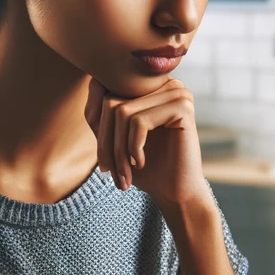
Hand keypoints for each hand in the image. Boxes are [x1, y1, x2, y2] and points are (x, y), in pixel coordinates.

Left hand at [84, 76, 210, 209]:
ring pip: (122, 112)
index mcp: (148, 86)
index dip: (95, 122)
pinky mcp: (182, 106)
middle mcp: (163, 82)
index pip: (103, 88)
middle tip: (109, 171)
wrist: (175, 192)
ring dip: (117, 150)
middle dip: (105, 141)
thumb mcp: (113, 138)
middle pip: (111, 101)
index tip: (102, 158)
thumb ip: (100, 112)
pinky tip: (141, 163)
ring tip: (124, 174)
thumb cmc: (145, 167)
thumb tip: (92, 82)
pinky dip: (133, 147)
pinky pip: (139, 121)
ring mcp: (175, 91)